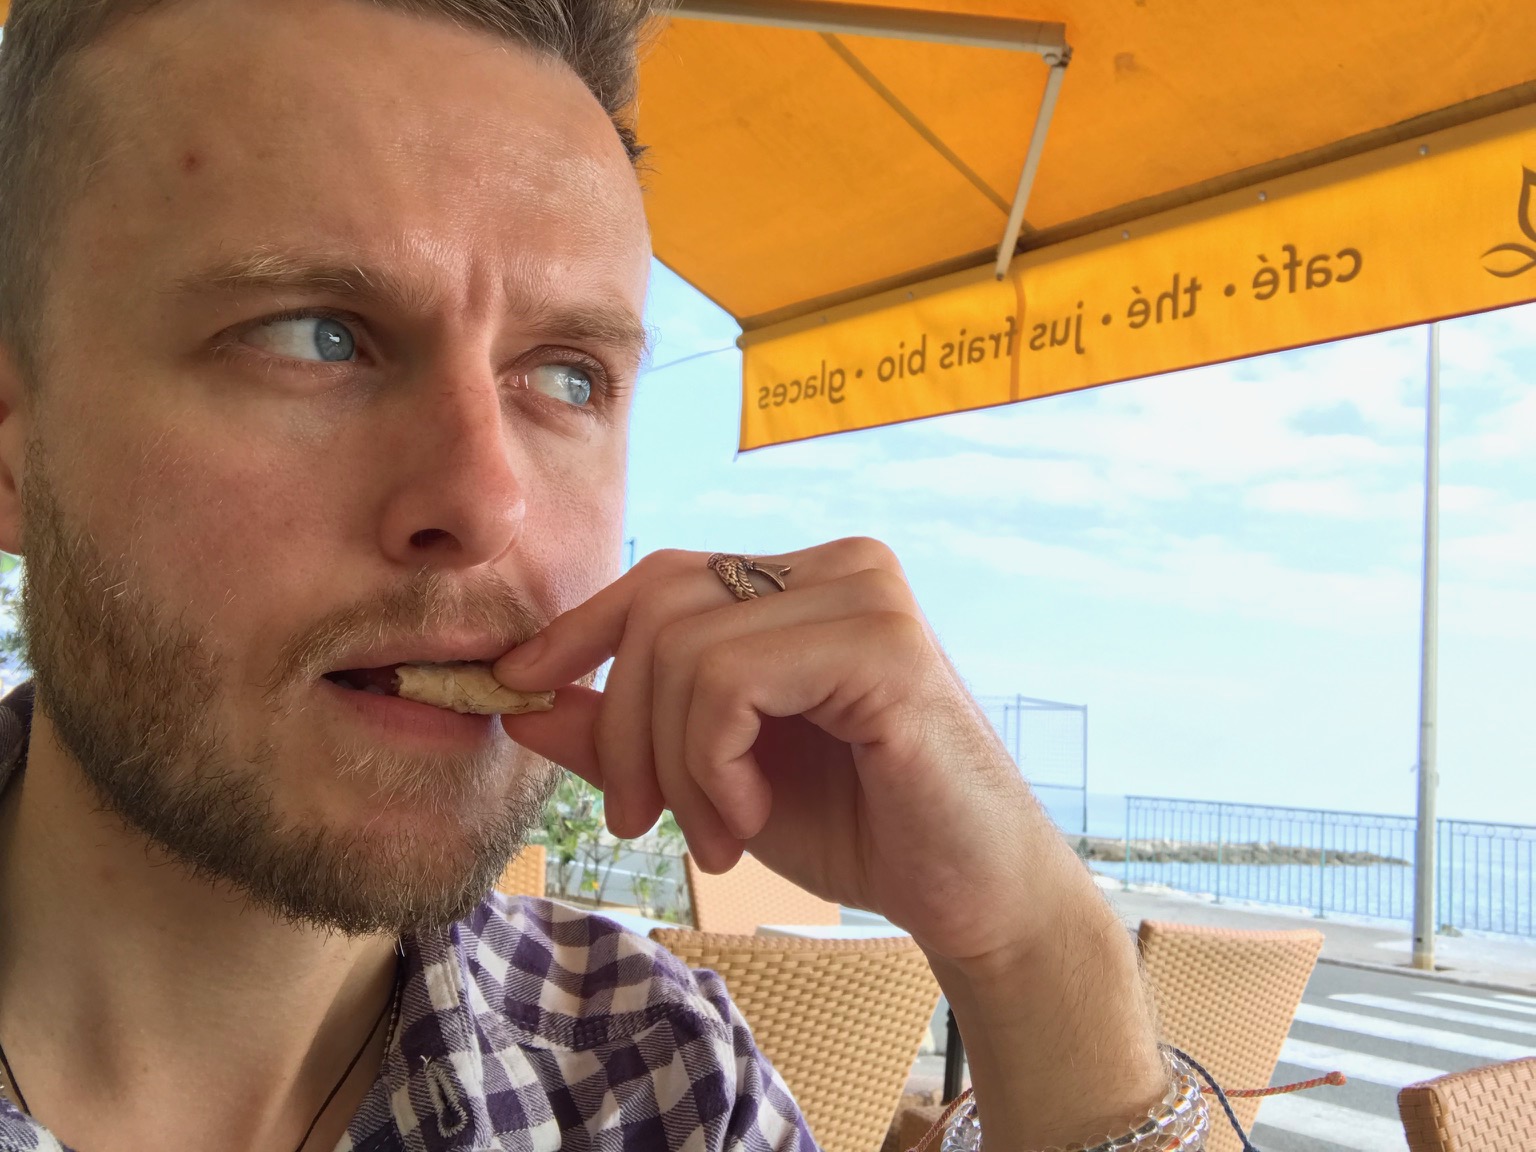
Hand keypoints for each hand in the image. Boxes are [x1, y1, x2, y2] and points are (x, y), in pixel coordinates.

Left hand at [493, 539, 1085, 967]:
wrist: (970, 893)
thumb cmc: (856, 826)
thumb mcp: (712, 776)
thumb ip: (626, 734)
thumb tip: (521, 703)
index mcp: (803, 580)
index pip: (661, 577)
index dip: (577, 631)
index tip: (517, 690)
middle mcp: (837, 564)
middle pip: (658, 607)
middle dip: (625, 729)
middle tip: (644, 821)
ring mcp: (865, 593)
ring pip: (684, 649)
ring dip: (675, 766)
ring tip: (718, 833)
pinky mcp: (882, 643)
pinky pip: (729, 682)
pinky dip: (713, 765)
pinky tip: (750, 814)